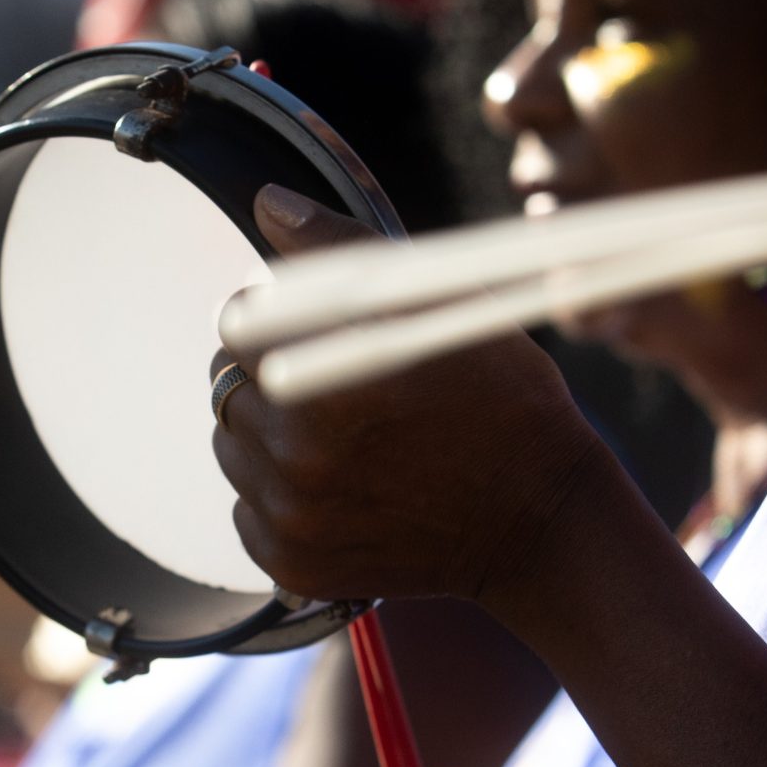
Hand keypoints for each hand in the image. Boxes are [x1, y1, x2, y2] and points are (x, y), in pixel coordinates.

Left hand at [213, 185, 610, 604]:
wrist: (539, 520)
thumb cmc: (502, 400)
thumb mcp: (438, 303)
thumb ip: (341, 248)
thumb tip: (267, 204)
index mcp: (323, 378)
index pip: (238, 322)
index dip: (279, 316)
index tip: (324, 330)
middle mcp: (295, 454)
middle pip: (227, 384)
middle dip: (270, 373)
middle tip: (343, 387)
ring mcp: (290, 517)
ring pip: (233, 448)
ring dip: (270, 435)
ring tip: (346, 438)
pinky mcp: (291, 562)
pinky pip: (248, 510)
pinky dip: (280, 496)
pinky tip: (344, 486)